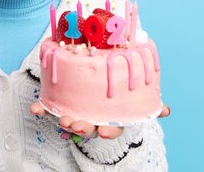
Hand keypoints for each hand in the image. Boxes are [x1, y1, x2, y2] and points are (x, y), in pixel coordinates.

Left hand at [30, 102, 170, 139]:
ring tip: (62, 119)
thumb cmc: (115, 89)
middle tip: (77, 124)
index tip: (105, 131)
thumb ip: (146, 101)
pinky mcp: (59, 104)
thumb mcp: (131, 94)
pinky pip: (49, 109)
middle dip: (82, 127)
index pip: (110, 128)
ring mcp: (76, 112)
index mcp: (109, 117)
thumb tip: (167, 110)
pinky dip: (41, 110)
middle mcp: (91, 118)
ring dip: (64, 121)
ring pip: (70, 121)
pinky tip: (36, 109)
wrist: (91, 72)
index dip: (108, 131)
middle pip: (87, 127)